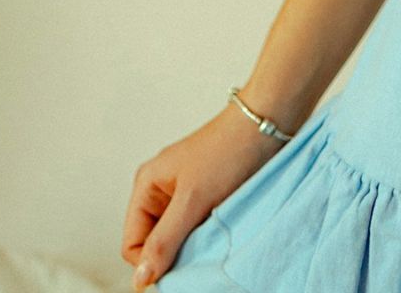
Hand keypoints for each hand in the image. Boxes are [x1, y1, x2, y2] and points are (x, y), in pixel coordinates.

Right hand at [121, 105, 288, 288]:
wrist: (268, 123)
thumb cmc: (229, 150)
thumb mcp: (193, 200)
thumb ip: (165, 240)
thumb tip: (140, 278)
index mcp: (147, 185)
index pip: (132, 243)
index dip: (151, 261)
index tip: (179, 268)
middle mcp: (161, 189)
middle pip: (155, 241)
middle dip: (176, 250)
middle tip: (202, 246)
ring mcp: (185, 191)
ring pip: (179, 235)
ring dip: (195, 242)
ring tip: (216, 231)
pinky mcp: (208, 193)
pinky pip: (198, 225)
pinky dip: (209, 232)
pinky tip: (225, 226)